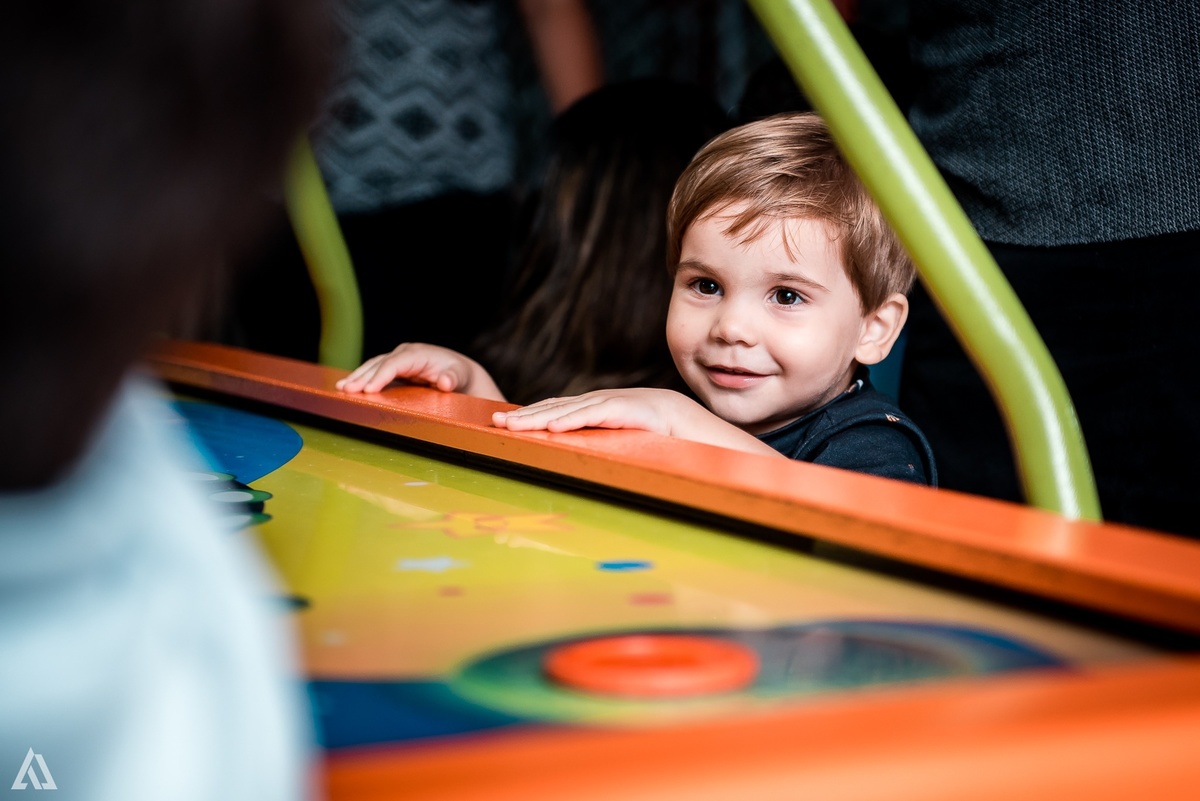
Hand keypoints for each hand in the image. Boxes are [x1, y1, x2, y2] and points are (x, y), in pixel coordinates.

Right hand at [335, 343, 505, 400]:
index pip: (395, 363)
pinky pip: (374, 372)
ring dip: (356, 377)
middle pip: (379, 364)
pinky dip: (361, 379)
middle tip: (346, 390)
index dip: (381, 376)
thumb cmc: (457, 373)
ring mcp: (397, 360)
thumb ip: (452, 378)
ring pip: (373, 367)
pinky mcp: (393, 369)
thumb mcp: (458, 376)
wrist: (457, 372)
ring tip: (341, 389)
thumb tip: (445, 382)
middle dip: (362, 377)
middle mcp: (404, 354)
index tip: (369, 389)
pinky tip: (347, 387)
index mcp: (417, 353)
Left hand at [492, 388, 781, 456]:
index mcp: (640, 413)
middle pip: (578, 405)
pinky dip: (579, 420)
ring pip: (587, 406)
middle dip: (536, 414)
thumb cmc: (712, 469)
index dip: (549, 416)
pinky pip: (612, 414)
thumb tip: (606, 478)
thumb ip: (635, 462)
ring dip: (546, 417)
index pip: (585, 410)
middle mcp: (642, 402)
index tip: (517, 427)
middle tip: (499, 425)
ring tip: (512, 427)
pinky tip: (551, 428)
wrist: (755, 462)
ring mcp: (651, 404)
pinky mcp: (659, 413)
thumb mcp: (662, 465)